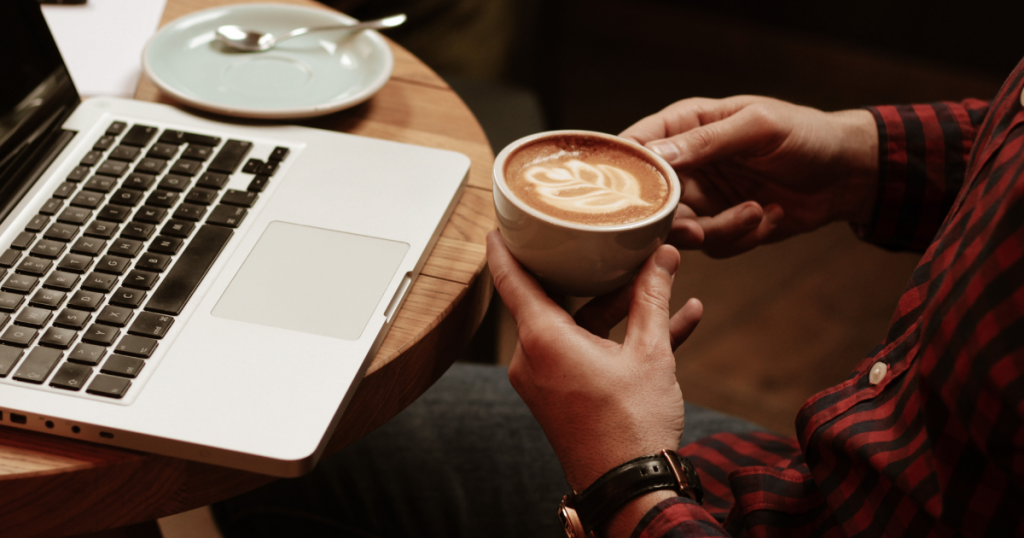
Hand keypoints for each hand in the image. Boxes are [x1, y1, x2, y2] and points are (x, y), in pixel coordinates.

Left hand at [487, 231, 702, 533]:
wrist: (631, 489)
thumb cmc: (632, 427)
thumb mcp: (650, 352)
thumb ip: (652, 298)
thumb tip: (663, 257)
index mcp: (543, 339)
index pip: (510, 278)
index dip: (505, 247)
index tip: (502, 222)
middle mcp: (534, 358)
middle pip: (553, 299)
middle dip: (589, 274)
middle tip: (602, 243)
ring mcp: (546, 379)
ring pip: (579, 327)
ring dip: (619, 309)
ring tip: (659, 284)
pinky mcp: (563, 396)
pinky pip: (588, 354)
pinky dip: (620, 339)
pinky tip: (673, 322)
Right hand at [621, 95, 878, 256]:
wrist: (849, 173)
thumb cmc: (807, 135)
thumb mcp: (758, 128)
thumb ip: (705, 141)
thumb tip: (654, 156)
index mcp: (685, 126)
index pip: (634, 147)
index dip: (624, 173)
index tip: (630, 199)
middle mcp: (686, 164)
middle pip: (650, 201)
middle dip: (674, 221)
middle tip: (697, 230)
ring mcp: (703, 198)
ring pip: (682, 231)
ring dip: (721, 230)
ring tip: (757, 213)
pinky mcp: (723, 226)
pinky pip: (715, 246)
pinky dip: (744, 237)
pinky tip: (772, 215)